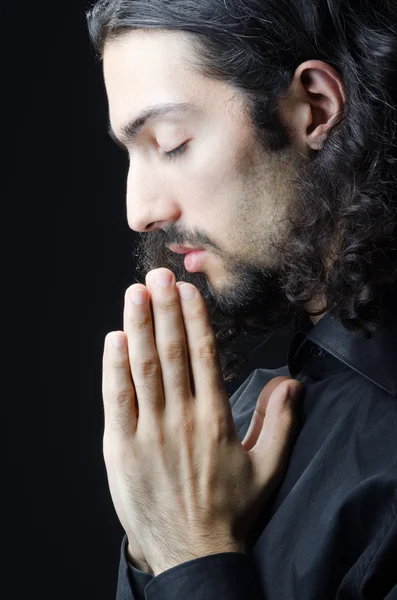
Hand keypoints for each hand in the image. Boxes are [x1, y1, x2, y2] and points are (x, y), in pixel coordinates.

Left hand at [102, 268, 302, 575]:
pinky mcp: (122, 448)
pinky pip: (117, 400)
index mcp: (216, 419)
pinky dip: (114, 368)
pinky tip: (114, 340)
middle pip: (171, 353)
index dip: (195, 319)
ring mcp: (150, 432)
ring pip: (143, 369)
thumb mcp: (267, 468)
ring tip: (134, 294)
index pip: (205, 356)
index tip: (188, 291)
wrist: (194, 553)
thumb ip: (281, 422)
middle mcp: (182, 419)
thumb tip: (292, 383)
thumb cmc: (230, 509)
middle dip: (164, 310)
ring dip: (137, 328)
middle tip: (157, 276)